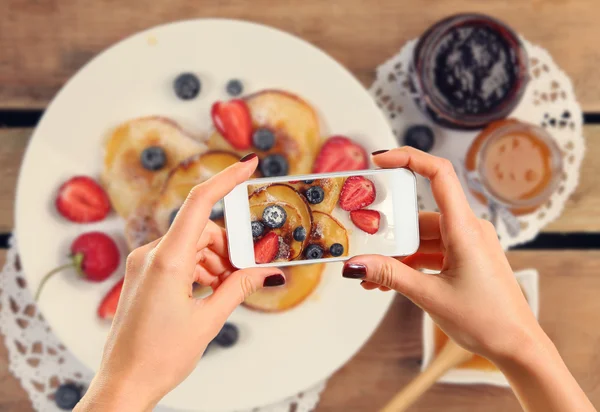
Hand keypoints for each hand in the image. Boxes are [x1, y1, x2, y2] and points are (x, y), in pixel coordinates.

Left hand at [75, 154, 284, 411]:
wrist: (124, 383)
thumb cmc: (158, 357)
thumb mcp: (208, 320)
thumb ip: (239, 288)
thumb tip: (266, 272)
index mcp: (167, 260)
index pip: (199, 203)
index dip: (227, 179)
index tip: (248, 165)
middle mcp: (151, 254)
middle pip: (202, 230)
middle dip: (228, 247)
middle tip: (246, 272)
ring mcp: (145, 263)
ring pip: (192, 245)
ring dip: (215, 261)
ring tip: (226, 289)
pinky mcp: (145, 274)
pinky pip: (180, 257)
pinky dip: (200, 268)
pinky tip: (210, 290)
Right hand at [342, 147, 535, 359]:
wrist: (517, 346)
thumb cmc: (487, 320)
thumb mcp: (430, 296)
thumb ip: (390, 275)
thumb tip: (355, 265)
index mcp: (465, 228)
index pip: (440, 174)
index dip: (409, 158)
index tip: (380, 161)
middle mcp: (468, 229)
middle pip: (419, 215)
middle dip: (389, 233)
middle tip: (362, 243)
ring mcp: (467, 243)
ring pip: (423, 237)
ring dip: (397, 255)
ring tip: (372, 277)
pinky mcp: (465, 258)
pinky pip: (431, 251)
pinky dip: (411, 263)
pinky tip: (388, 282)